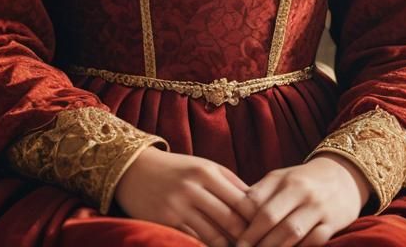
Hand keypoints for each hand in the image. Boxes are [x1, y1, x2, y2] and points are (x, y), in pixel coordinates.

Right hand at [115, 146, 257, 245]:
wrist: (134, 169)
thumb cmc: (177, 169)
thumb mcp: (204, 166)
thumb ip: (230, 183)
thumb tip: (257, 205)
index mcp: (207, 172)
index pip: (242, 201)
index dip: (258, 219)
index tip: (270, 230)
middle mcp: (193, 188)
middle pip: (231, 221)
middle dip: (248, 238)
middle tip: (261, 246)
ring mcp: (178, 207)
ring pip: (214, 236)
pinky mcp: (166, 222)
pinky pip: (193, 241)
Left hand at [236, 155, 369, 246]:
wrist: (344, 176)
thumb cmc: (303, 181)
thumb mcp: (281, 179)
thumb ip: (260, 194)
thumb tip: (234, 212)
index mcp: (284, 180)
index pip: (256, 202)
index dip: (242, 223)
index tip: (230, 239)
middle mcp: (301, 191)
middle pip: (271, 218)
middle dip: (253, 240)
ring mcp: (318, 207)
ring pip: (291, 232)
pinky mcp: (333, 223)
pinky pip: (314, 242)